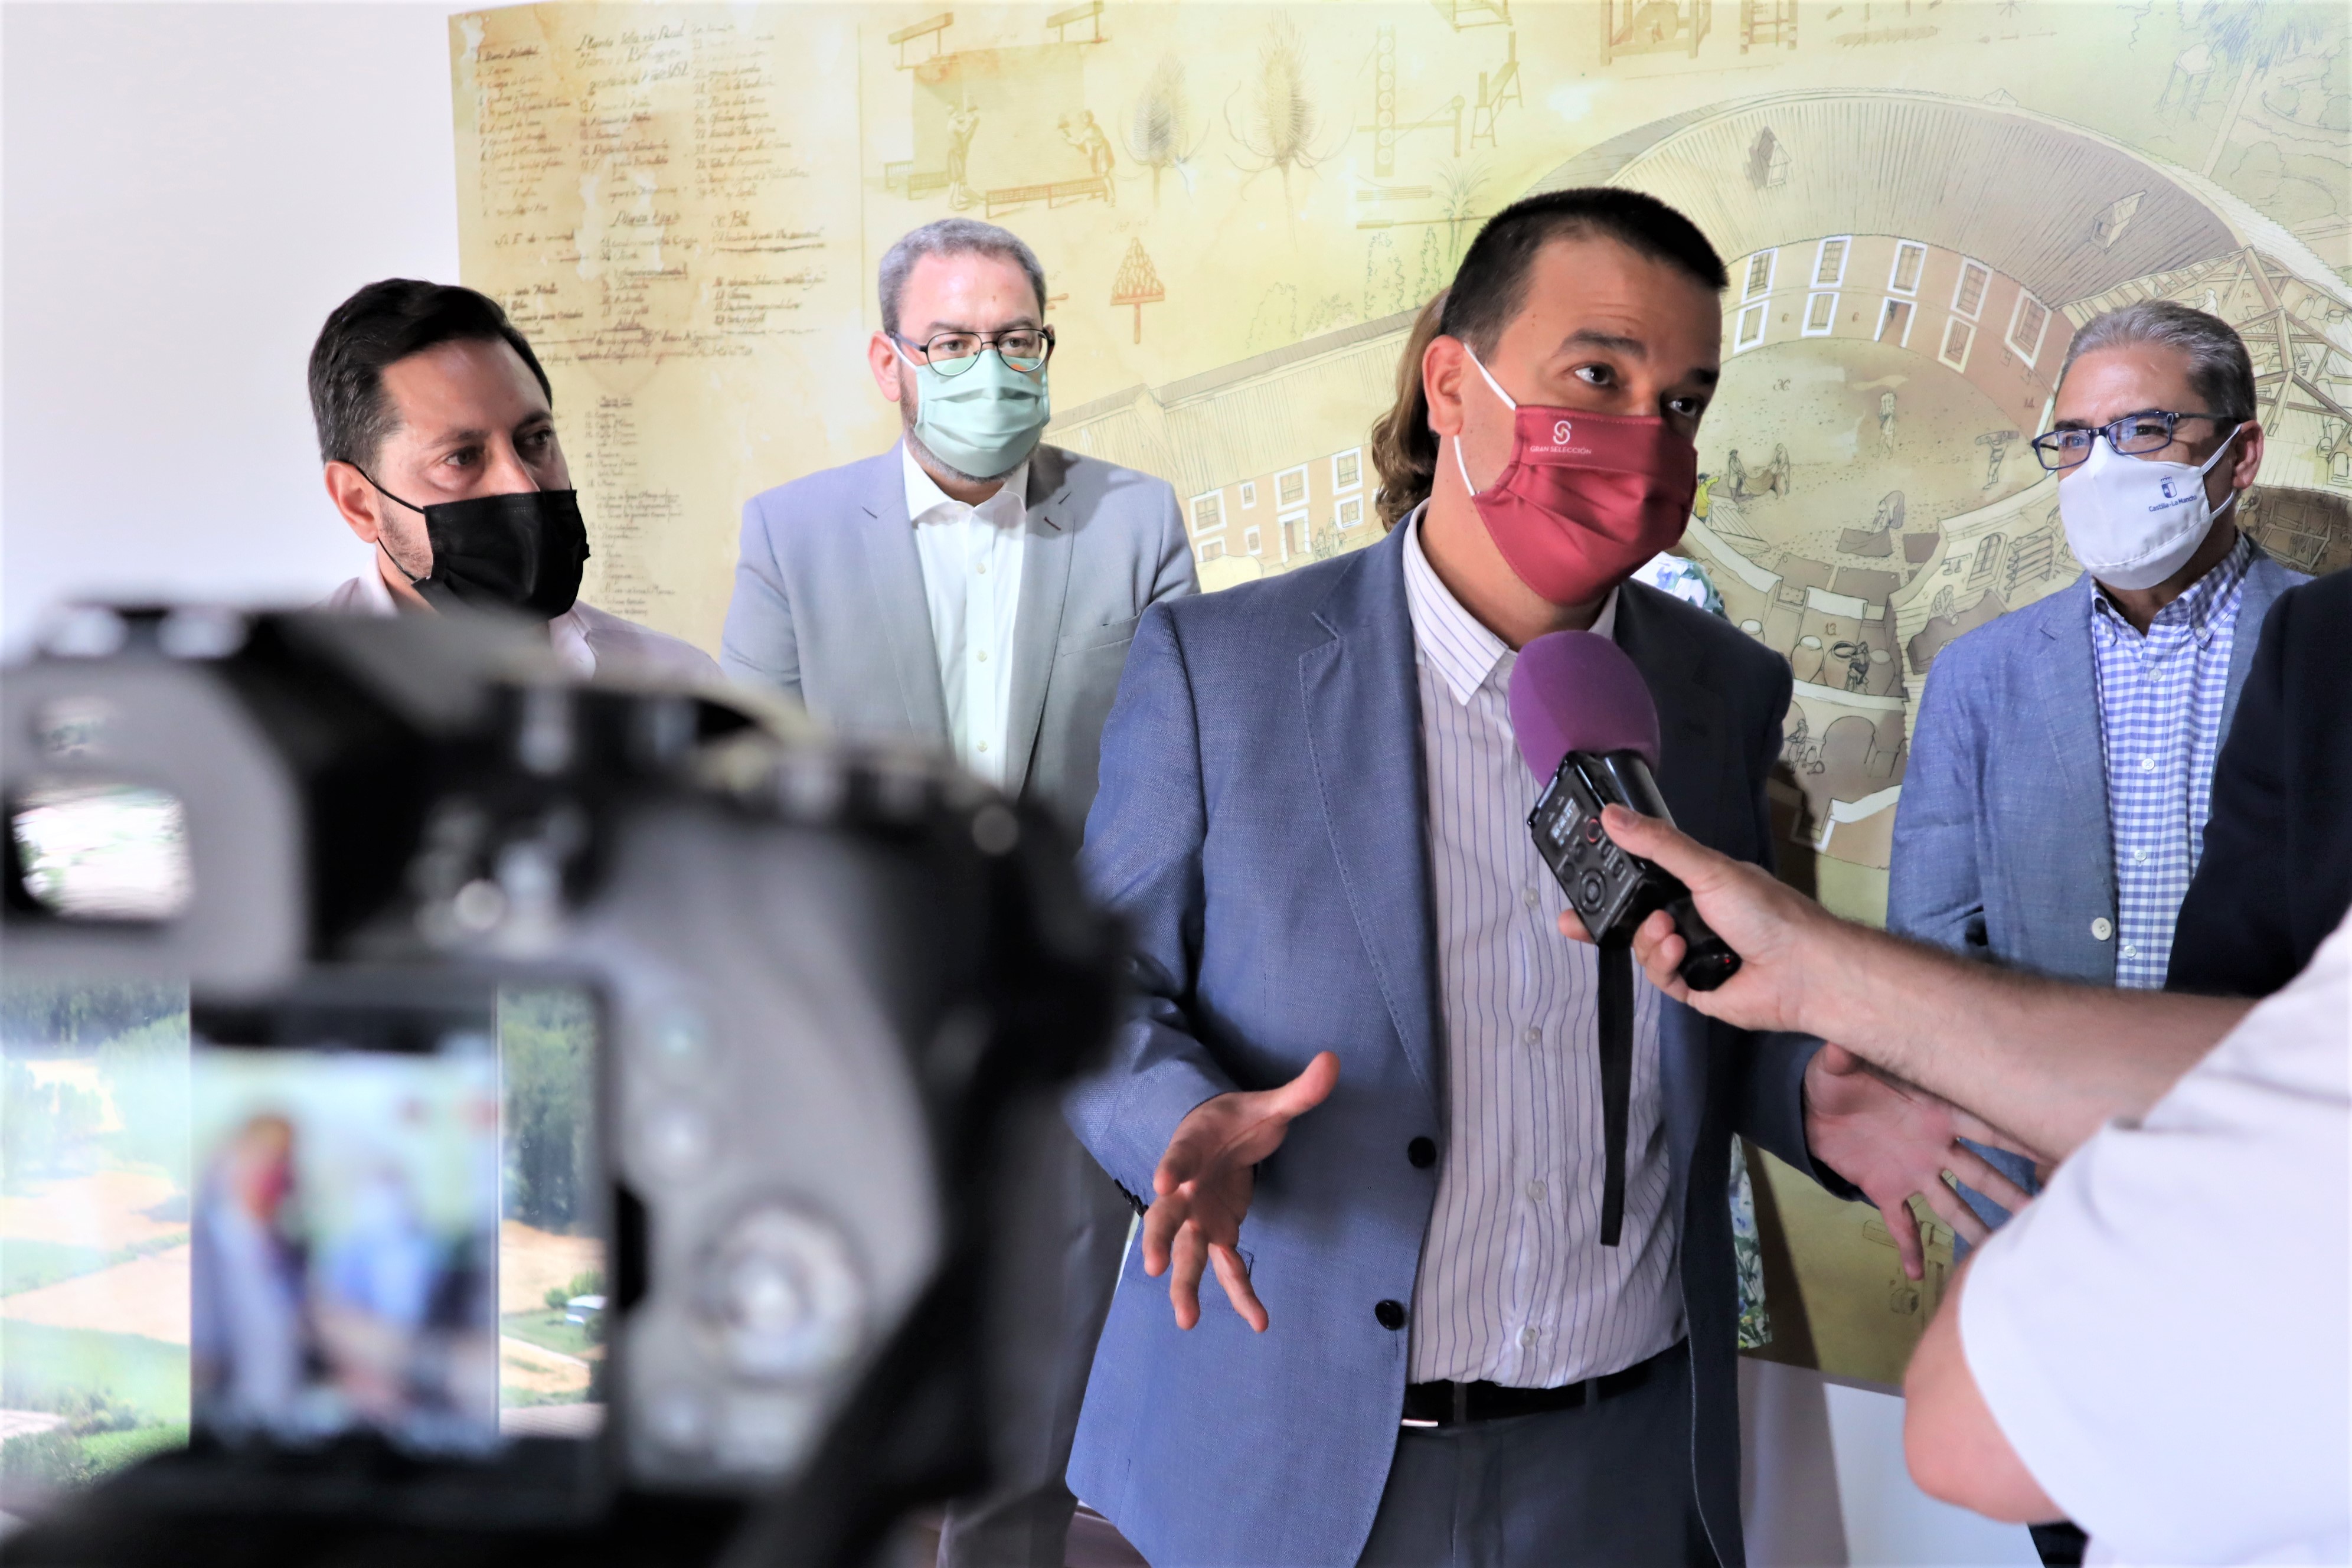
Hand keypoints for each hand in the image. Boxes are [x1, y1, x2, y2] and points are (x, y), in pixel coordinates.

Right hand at [1142, 1052, 1338, 1331]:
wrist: (1218, 1135)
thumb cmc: (1237, 1119)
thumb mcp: (1268, 1104)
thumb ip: (1299, 1091)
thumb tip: (1333, 1061)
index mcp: (1192, 1146)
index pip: (1178, 1156)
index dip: (1171, 1167)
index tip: (1165, 1183)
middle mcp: (1186, 1186)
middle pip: (1166, 1215)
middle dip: (1158, 1238)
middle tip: (1153, 1265)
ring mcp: (1198, 1215)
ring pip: (1186, 1253)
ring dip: (1185, 1285)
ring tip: (1188, 1321)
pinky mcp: (1217, 1233)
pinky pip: (1226, 1268)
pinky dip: (1239, 1293)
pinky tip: (1258, 1320)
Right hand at [1555, 805, 1838, 1034]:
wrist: (1801, 970)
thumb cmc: (1763, 910)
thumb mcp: (1708, 867)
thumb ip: (1659, 844)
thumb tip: (1611, 814)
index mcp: (1695, 884)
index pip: (1641, 879)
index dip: (1609, 880)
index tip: (1576, 878)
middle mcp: (1690, 918)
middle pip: (1632, 918)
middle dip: (1604, 919)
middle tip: (1575, 919)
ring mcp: (1690, 954)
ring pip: (1642, 948)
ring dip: (1647, 939)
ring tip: (1668, 933)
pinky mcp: (1693, 989)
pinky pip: (1659, 978)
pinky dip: (1663, 964)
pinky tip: (1677, 954)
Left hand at [1802, 1044, 2031, 1278]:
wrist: (1809, 1107)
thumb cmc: (1838, 1077)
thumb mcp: (1841, 1062)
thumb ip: (1849, 1055)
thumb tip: (1842, 1041)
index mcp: (1935, 1111)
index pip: (1984, 1125)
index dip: (2018, 1136)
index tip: (2057, 1147)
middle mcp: (1934, 1145)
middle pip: (1982, 1174)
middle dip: (2012, 1193)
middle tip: (2048, 1211)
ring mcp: (1913, 1171)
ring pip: (1953, 1204)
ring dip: (1976, 1227)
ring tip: (2001, 1254)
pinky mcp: (1884, 1189)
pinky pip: (1902, 1223)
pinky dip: (1909, 1247)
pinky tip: (1917, 1274)